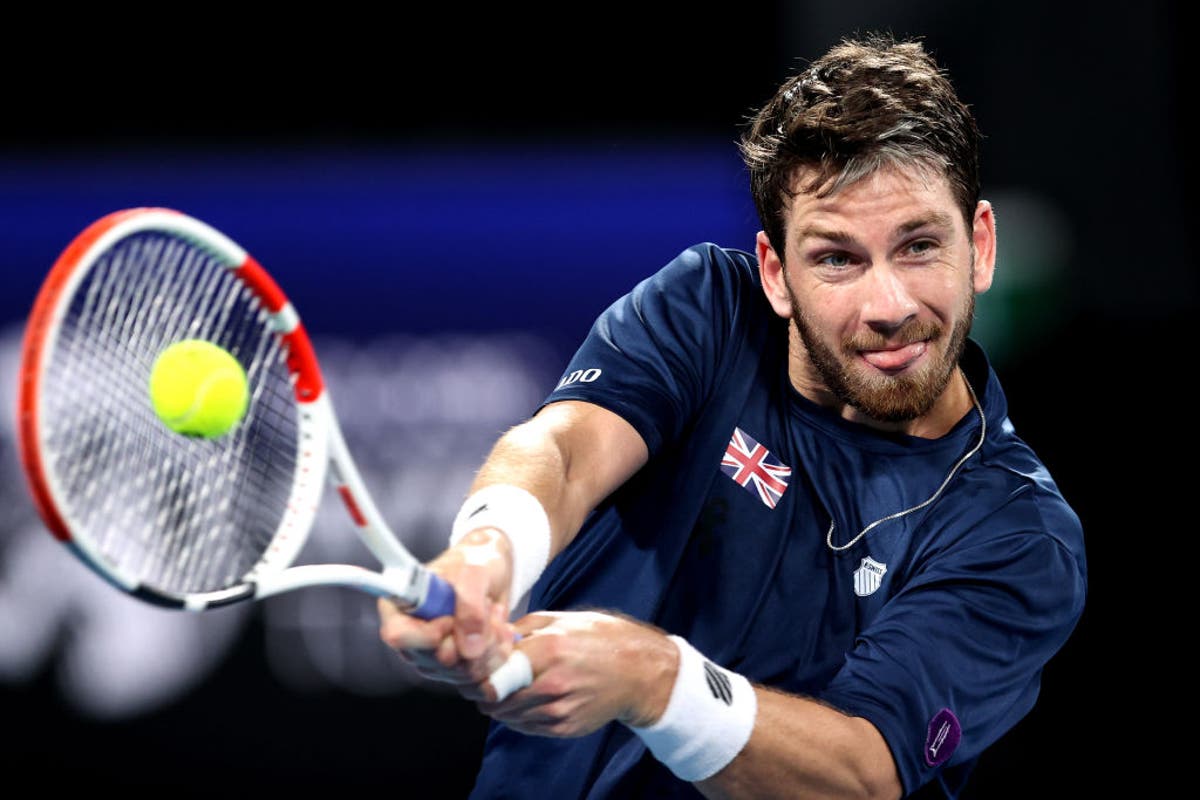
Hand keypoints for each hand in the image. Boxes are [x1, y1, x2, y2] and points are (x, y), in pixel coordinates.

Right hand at [378, 527, 515, 689]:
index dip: (428, 635)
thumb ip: (469, 603)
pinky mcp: (456, 668)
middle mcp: (411, 637)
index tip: (451, 618)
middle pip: (435, 661)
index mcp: (400, 606)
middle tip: (486, 607)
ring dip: (490, 643)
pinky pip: (481, 676)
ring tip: (494, 613)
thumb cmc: (475, 561)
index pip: (398, 636)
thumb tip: (468, 648)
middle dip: (471, 638)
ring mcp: (433, 657)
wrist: (493, 570)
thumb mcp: (475, 570)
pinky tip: (500, 629)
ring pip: (462, 673)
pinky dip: (498, 652)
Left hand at [476, 610, 678, 737]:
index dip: (477, 672)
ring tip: (506, 689)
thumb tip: (491, 636)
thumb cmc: (602, 638)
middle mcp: (552, 683)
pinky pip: (526, 727)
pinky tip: (526, 700)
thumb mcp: (561, 619)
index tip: (474, 668)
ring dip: (499, 705)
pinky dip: (518, 716)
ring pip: (507, 716)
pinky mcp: (565, 728)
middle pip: (495, 699)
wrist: (639, 672)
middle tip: (483, 680)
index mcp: (549, 650)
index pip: (493, 672)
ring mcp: (559, 710)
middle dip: (483, 691)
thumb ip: (523, 628)